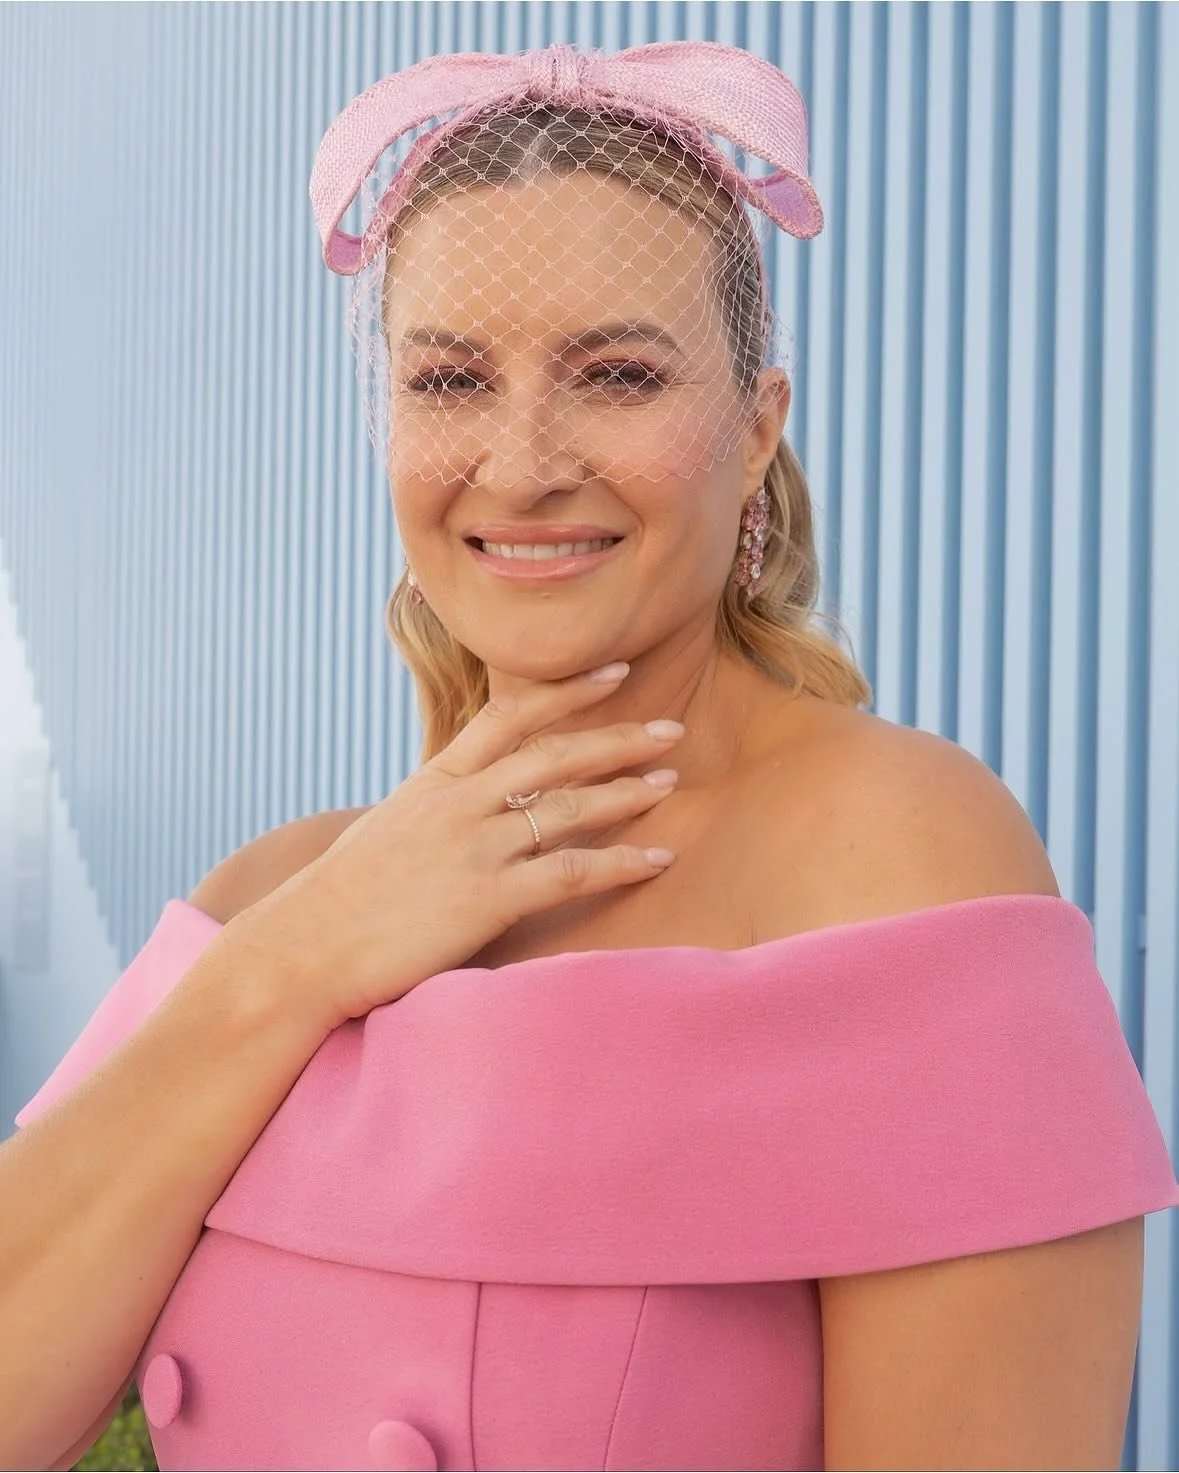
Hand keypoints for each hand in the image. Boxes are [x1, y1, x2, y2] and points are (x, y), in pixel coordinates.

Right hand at [228, 663, 682, 1029]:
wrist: (303, 946)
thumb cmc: (341, 897)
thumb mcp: (387, 830)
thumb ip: (436, 809)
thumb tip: (468, 801)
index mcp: (435, 781)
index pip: (509, 716)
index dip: (566, 691)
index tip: (612, 671)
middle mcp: (460, 803)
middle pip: (553, 753)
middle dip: (616, 737)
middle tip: (669, 728)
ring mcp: (475, 848)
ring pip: (568, 806)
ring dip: (626, 792)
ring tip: (670, 781)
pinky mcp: (487, 898)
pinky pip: (570, 871)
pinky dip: (620, 862)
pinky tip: (657, 858)